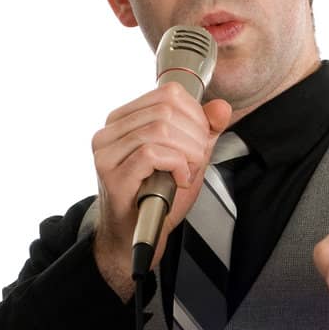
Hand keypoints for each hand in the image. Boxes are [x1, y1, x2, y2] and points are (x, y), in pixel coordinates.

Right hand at [91, 83, 233, 289]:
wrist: (134, 237)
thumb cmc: (155, 198)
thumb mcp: (188, 159)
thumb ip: (205, 132)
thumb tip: (222, 107)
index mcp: (124, 120)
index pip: (167, 93)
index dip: (196, 113)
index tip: (202, 139)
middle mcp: (109, 131)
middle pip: (166, 109)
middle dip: (195, 134)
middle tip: (198, 159)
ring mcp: (107, 153)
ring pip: (159, 129)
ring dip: (187, 151)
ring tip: (189, 171)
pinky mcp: (112, 175)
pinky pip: (151, 153)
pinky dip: (175, 165)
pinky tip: (179, 180)